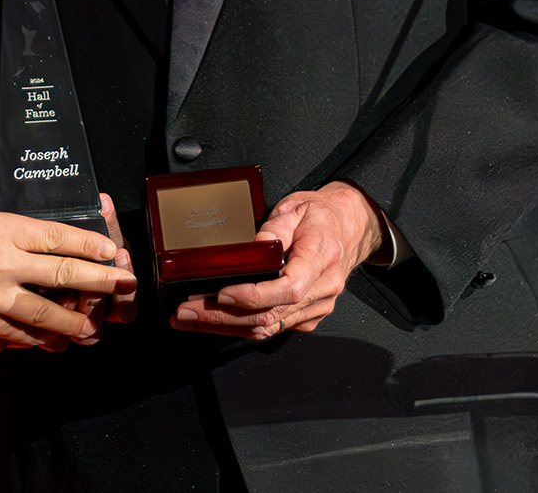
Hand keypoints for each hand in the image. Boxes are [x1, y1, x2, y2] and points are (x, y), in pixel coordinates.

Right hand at [0, 207, 130, 348]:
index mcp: (1, 227)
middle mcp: (2, 260)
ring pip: (45, 312)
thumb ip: (3, 230)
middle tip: (124, 283)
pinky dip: (35, 338)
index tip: (111, 250)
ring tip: (94, 326)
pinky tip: (49, 341)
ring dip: (74, 320)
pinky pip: (14, 333)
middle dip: (100, 280)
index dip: (89, 245)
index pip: (58, 235)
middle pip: (63, 272)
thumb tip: (31, 241)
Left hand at [172, 181, 381, 338]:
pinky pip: (274, 328)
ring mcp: (317, 307)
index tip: (222, 293)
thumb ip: (273, 228)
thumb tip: (249, 250)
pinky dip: (242, 328)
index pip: (288, 289)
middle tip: (187, 311)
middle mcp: (323, 288)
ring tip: (191, 319)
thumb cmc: (322, 216)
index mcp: (322, 258)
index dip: (253, 296)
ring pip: (268, 328)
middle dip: (223, 317)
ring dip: (226, 327)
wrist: (350, 227)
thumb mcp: (295, 208)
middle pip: (271, 315)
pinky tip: (216, 322)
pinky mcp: (308, 316)